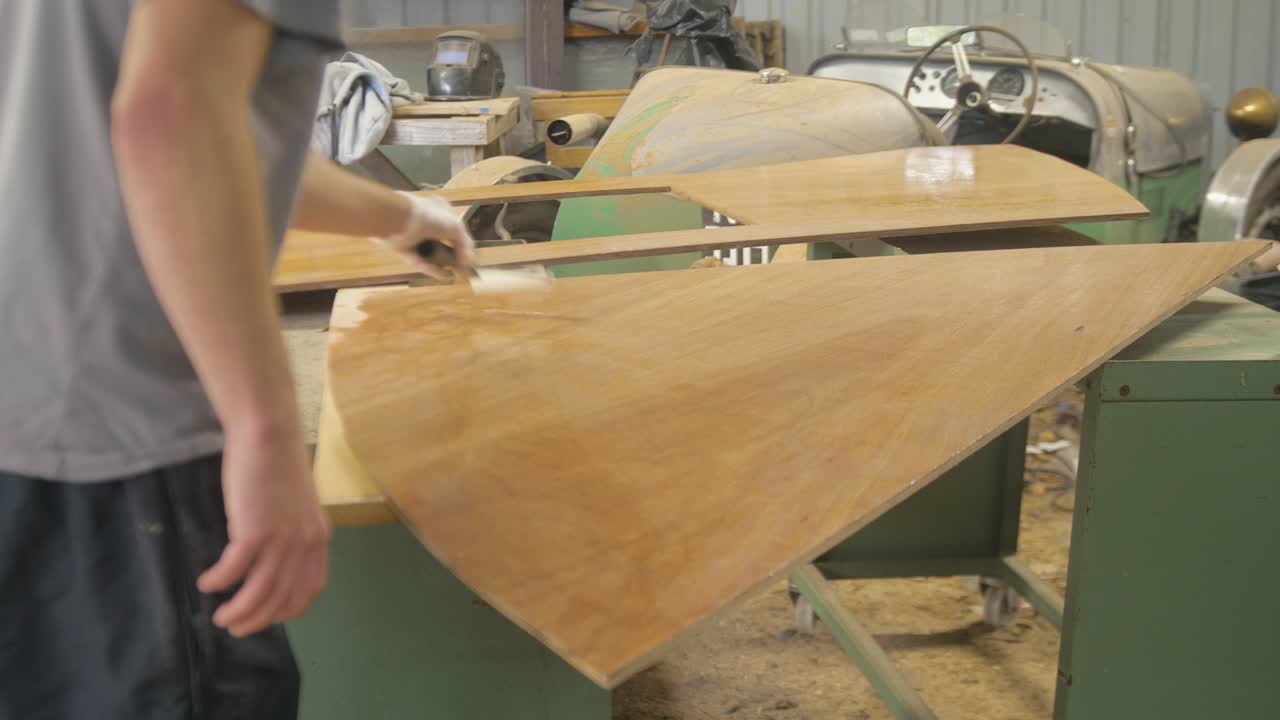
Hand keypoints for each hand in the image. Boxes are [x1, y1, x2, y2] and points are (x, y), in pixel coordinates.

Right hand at [197, 428, 330, 636]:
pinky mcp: (254, 533)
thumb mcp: (297, 507)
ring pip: (258, 594)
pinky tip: (206, 582)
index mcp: (318, 540)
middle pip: (281, 600)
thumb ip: (293, 535)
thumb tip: (274, 562)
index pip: (309, 590)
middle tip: (234, 627)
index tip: (267, 616)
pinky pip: (232, 571)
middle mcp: (305, 545)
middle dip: (257, 620)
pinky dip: (218, 582)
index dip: (287, 610)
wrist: (269, 435)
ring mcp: (281, 541)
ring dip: (237, 612)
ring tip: (220, 616)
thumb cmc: (278, 466)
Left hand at [373, 193, 475, 279]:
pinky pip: (418, 259)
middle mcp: (426, 220)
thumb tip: (469, 261)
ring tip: (452, 274)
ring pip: (429, 252)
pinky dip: (430, 268)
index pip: (454, 227)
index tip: (468, 255)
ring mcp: (413, 234)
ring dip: (441, 263)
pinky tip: (442, 275)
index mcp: (439, 209)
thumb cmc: (429, 217)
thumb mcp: (455, 228)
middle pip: (442, 241)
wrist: (398, 218)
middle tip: (461, 267)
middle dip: (451, 254)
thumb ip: (465, 244)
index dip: (462, 242)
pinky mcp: (402, 246)